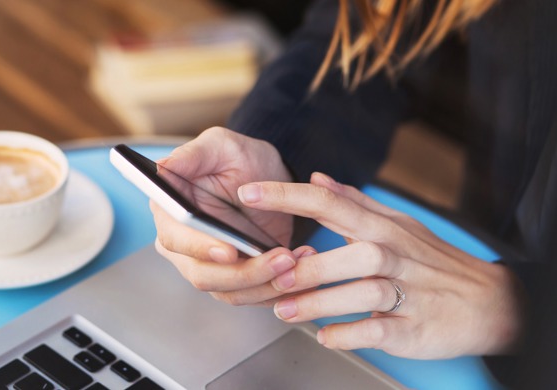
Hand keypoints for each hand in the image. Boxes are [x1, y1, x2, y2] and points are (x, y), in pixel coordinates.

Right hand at [152, 127, 297, 303]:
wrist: (269, 177)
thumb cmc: (240, 157)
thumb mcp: (220, 145)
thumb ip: (192, 155)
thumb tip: (161, 167)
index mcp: (170, 212)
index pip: (176, 239)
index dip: (200, 248)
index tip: (229, 250)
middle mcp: (183, 244)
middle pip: (203, 274)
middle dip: (245, 272)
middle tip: (282, 258)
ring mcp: (208, 265)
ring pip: (230, 291)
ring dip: (266, 283)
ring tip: (296, 260)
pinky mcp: (235, 278)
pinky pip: (252, 295)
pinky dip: (277, 289)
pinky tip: (300, 269)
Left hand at [237, 172, 525, 358]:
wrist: (489, 301)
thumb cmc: (432, 261)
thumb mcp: (396, 224)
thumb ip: (353, 202)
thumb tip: (316, 179)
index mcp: (382, 227)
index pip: (330, 203)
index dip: (287, 196)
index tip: (248, 193)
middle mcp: (394, 255)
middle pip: (352, 252)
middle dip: (308, 265)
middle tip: (273, 275)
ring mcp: (407, 292)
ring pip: (364, 292)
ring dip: (320, 302)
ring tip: (286, 311)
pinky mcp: (414, 327)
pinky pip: (379, 330)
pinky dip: (349, 334)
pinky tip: (326, 336)